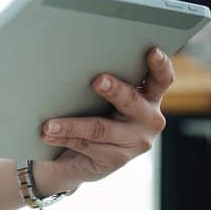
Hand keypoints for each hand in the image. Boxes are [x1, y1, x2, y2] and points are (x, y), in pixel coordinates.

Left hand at [31, 46, 174, 197]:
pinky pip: (88, 146)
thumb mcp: (102, 95)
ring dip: (72, 125)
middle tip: (98, 80)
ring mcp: (136, 141)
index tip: (152, 51)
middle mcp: (149, 118)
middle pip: (131, 100)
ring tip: (50, 124)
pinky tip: (48, 134)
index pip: (162, 78)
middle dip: (115, 89)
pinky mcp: (118, 158)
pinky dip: (65, 138)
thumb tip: (77, 60)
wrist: (78, 154)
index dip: (160, 65)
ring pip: (101, 128)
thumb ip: (104, 81)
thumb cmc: (91, 110)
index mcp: (150, 95)